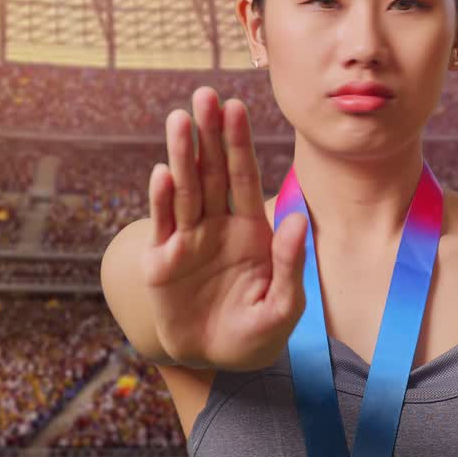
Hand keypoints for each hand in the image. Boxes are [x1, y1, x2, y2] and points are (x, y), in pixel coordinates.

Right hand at [144, 86, 307, 370]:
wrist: (216, 361)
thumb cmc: (256, 332)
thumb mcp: (284, 304)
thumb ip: (290, 262)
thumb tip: (297, 219)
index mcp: (249, 228)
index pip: (244, 177)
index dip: (239, 143)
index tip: (237, 106)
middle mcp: (216, 225)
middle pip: (212, 172)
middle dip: (208, 134)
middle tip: (204, 95)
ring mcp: (186, 240)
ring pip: (184, 189)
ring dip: (181, 155)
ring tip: (179, 119)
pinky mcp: (160, 262)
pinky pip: (163, 226)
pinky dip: (162, 200)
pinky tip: (162, 173)